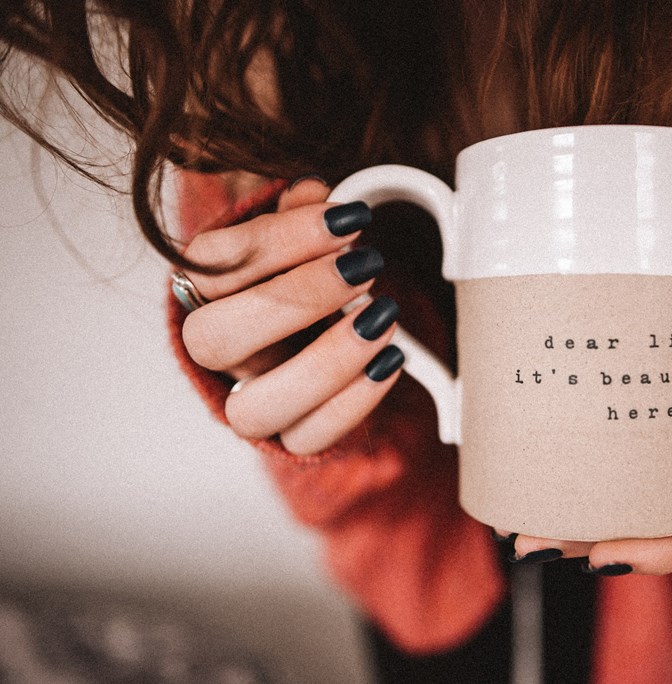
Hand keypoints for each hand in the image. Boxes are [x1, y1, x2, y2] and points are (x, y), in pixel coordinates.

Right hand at [179, 177, 403, 454]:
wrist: (311, 346)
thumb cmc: (297, 281)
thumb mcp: (296, 242)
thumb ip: (298, 216)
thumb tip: (311, 190)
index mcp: (203, 292)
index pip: (211, 265)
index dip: (279, 238)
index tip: (348, 219)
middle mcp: (215, 353)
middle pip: (215, 340)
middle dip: (297, 298)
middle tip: (365, 265)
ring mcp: (247, 401)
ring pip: (255, 408)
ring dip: (325, 362)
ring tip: (383, 317)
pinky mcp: (288, 437)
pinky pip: (309, 438)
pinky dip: (354, 402)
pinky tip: (391, 360)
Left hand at [500, 439, 671, 574]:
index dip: (653, 554)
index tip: (602, 557)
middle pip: (648, 541)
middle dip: (587, 548)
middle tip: (535, 544)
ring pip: (624, 520)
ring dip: (571, 528)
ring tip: (518, 529)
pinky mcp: (660, 473)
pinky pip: (620, 490)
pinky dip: (581, 494)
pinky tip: (538, 494)